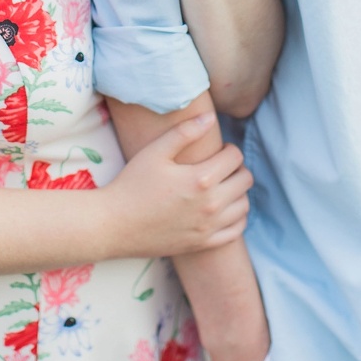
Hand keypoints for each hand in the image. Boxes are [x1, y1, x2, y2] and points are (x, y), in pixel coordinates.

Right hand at [105, 113, 252, 258]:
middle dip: (236, 168)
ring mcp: (208, 227)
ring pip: (244, 205)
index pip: (236, 158)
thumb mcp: (155, 152)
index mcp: (201, 179)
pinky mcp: (203, 243)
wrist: (114, 224)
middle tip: (220, 166)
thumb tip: (210, 117)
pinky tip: (222, 208)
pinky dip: (236, 217)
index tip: (218, 150)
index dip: (229, 149)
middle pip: (245, 180)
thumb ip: (185, 131)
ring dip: (238, 192)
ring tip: (221, 185)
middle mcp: (210, 205)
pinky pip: (237, 230)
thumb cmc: (132, 184)